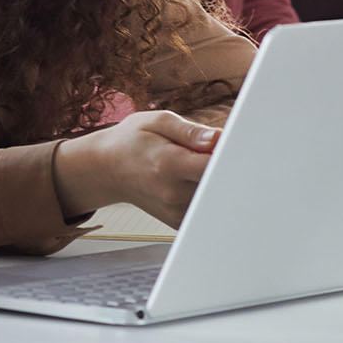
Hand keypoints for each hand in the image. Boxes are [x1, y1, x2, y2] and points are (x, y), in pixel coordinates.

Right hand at [52, 110, 219, 226]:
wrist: (106, 169)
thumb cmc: (131, 142)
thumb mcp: (157, 121)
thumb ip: (191, 131)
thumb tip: (219, 138)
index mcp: (169, 164)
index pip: (215, 165)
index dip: (233, 154)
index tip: (236, 145)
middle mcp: (174, 192)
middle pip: (221, 183)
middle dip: (228, 166)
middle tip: (218, 151)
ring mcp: (176, 210)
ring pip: (217, 196)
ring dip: (217, 180)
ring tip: (195, 165)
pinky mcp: (179, 221)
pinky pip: (207, 207)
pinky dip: (208, 194)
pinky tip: (192, 180)